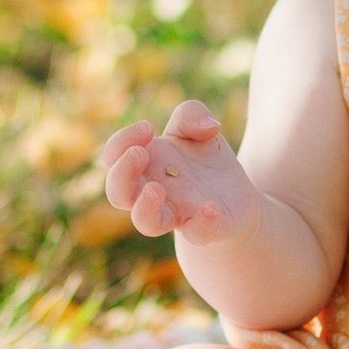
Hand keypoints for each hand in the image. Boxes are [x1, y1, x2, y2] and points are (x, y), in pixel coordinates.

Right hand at [102, 98, 256, 244]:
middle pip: (117, 194)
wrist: (235, 197)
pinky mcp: (203, 228)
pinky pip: (196, 234)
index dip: (122, 141)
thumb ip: (192, 114)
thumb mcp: (198, 127)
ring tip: (155, 190)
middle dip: (122, 174)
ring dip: (145, 208)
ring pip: (146, 223)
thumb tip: (206, 126)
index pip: (113, 156)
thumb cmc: (204, 161)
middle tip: (140, 154)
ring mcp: (176, 213)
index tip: (148, 128)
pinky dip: (202, 223)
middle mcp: (152, 192)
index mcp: (146, 164)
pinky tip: (210, 208)